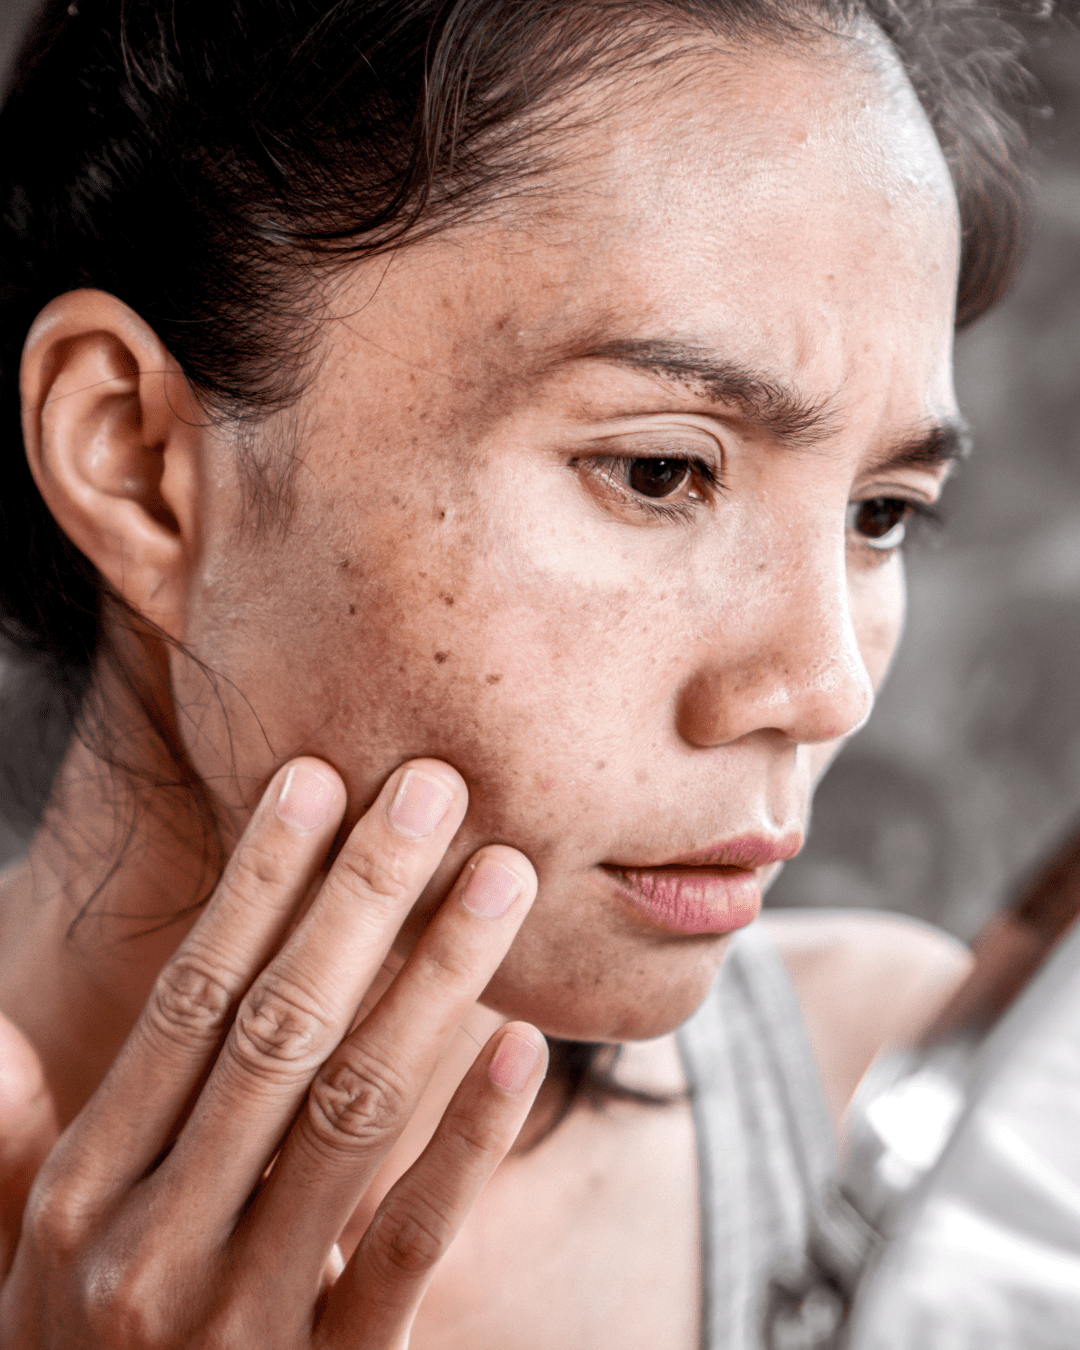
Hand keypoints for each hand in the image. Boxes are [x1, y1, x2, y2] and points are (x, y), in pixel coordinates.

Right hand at [0, 758, 545, 1346]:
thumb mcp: (22, 1262)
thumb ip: (11, 1148)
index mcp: (85, 1196)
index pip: (189, 1004)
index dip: (255, 887)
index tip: (314, 781)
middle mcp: (153, 1246)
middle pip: (279, 1030)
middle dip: (361, 896)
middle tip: (433, 788)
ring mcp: (243, 1321)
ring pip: (353, 1112)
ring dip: (433, 980)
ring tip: (501, 876)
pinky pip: (409, 1248)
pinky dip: (467, 1144)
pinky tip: (521, 1049)